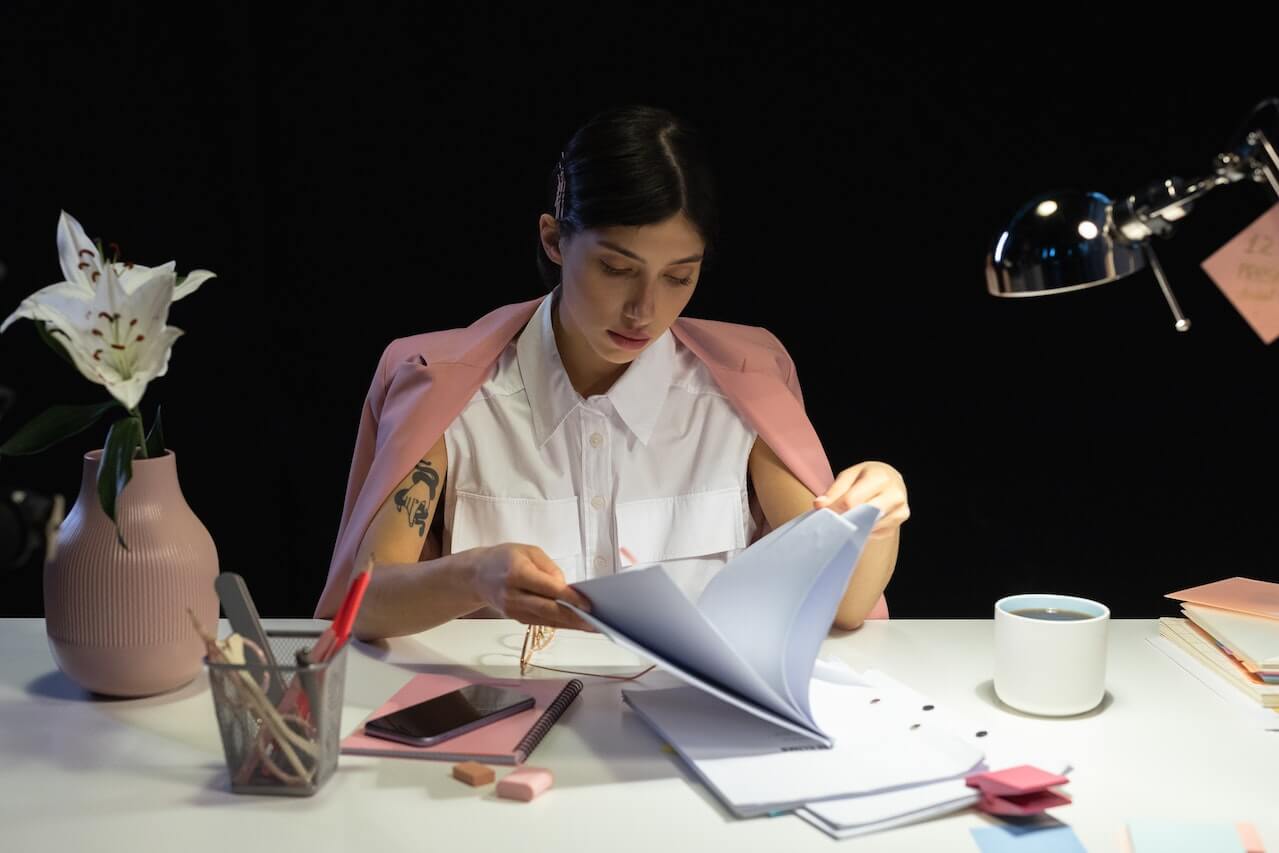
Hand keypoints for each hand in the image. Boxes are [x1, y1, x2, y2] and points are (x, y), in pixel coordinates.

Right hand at [470, 543, 595, 630]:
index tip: (588, 604)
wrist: (477, 575)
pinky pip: (541, 622)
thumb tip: (566, 588)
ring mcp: (513, 610)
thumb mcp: (529, 551)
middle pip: (548, 610)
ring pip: (546, 620)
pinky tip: (575, 624)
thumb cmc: (505, 558)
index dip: (569, 598)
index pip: (548, 589)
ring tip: (592, 627)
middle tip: (595, 623)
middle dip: (574, 618)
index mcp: (517, 574)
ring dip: (570, 625)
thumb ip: (550, 568)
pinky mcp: (516, 618)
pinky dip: (559, 623)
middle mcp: (513, 595)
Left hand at [813, 461, 908, 538]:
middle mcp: (894, 496)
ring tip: (846, 520)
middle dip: (844, 519)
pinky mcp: (897, 526)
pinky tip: (860, 522)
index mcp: (881, 478)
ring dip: (853, 527)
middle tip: (832, 520)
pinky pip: (874, 534)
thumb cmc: (867, 476)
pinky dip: (863, 531)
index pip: (852, 500)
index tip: (822, 512)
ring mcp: (899, 513)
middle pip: (862, 516)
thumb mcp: (849, 475)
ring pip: (868, 528)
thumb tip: (819, 505)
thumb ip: (834, 491)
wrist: (891, 481)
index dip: (834, 509)